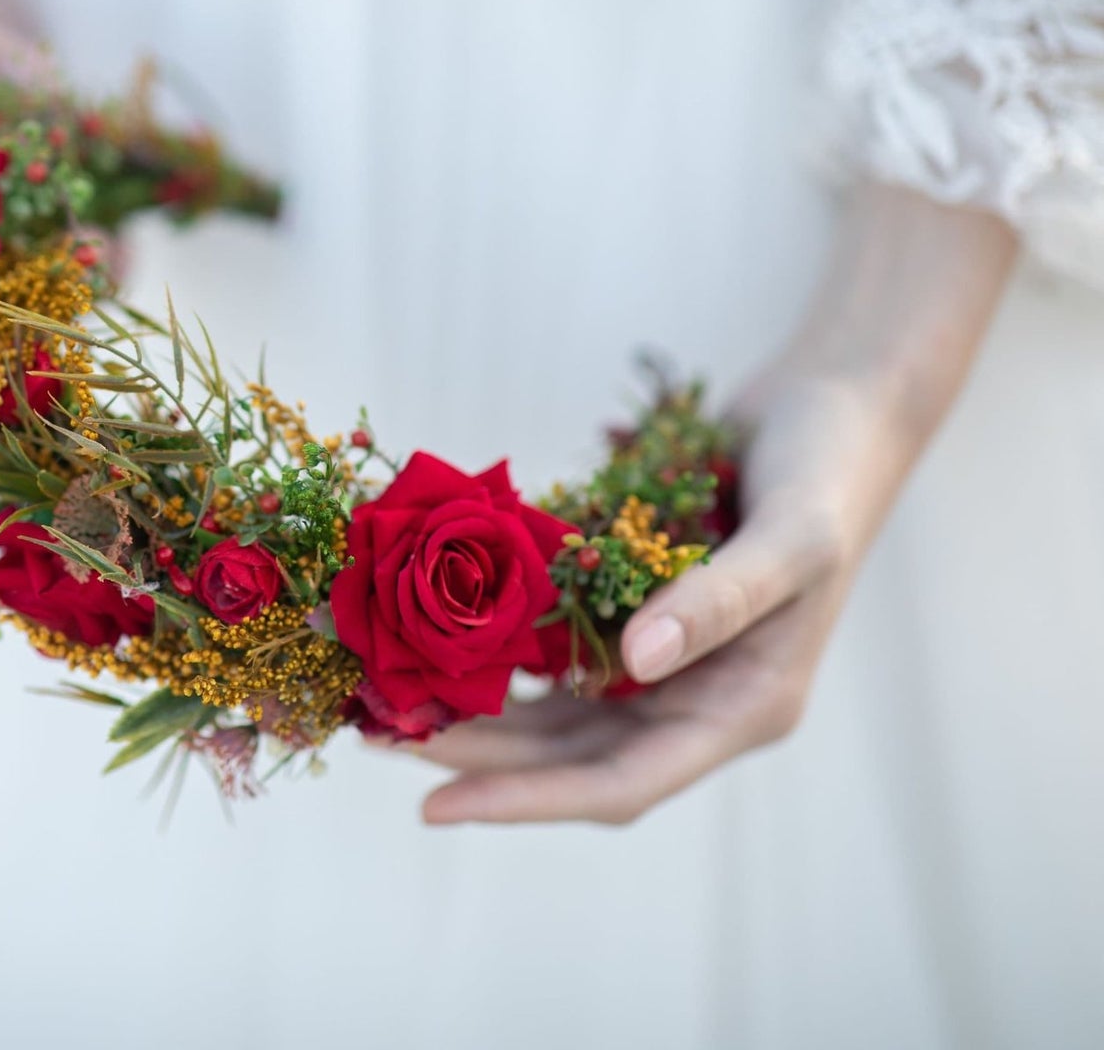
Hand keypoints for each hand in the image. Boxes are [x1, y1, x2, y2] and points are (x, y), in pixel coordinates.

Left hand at [407, 185, 1018, 825]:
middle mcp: (699, 700)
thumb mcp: (790, 539)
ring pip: (558, 715)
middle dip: (479, 757)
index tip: (434, 804)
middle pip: (572, 757)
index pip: (619, 784)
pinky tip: (437, 645)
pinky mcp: (642, 619)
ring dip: (481, 715)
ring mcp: (670, 664)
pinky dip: (504, 657)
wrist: (836, 411)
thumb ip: (718, 600)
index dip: (526, 801)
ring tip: (387, 703)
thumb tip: (638, 659)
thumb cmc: (827, 476)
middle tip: (378, 739)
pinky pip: (561, 657)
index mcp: (742, 709)